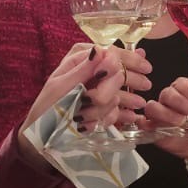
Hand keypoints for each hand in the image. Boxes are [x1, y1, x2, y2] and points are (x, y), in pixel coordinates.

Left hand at [21, 44, 150, 135]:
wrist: (42, 137)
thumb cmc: (47, 109)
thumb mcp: (62, 87)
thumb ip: (84, 70)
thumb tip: (103, 50)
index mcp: (80, 60)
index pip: (111, 53)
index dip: (130, 60)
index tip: (146, 68)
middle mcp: (91, 72)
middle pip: (116, 74)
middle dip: (115, 87)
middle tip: (124, 92)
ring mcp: (96, 90)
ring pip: (117, 94)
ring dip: (112, 106)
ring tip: (135, 106)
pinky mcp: (99, 108)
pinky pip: (116, 109)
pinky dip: (120, 114)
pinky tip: (132, 117)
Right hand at [143, 78, 187, 187]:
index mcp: (185, 93)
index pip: (179, 84)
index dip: (187, 88)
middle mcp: (171, 102)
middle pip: (166, 94)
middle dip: (180, 102)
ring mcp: (162, 116)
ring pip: (153, 107)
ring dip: (166, 113)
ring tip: (180, 122)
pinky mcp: (155, 130)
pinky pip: (143, 125)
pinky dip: (145, 124)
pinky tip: (158, 128)